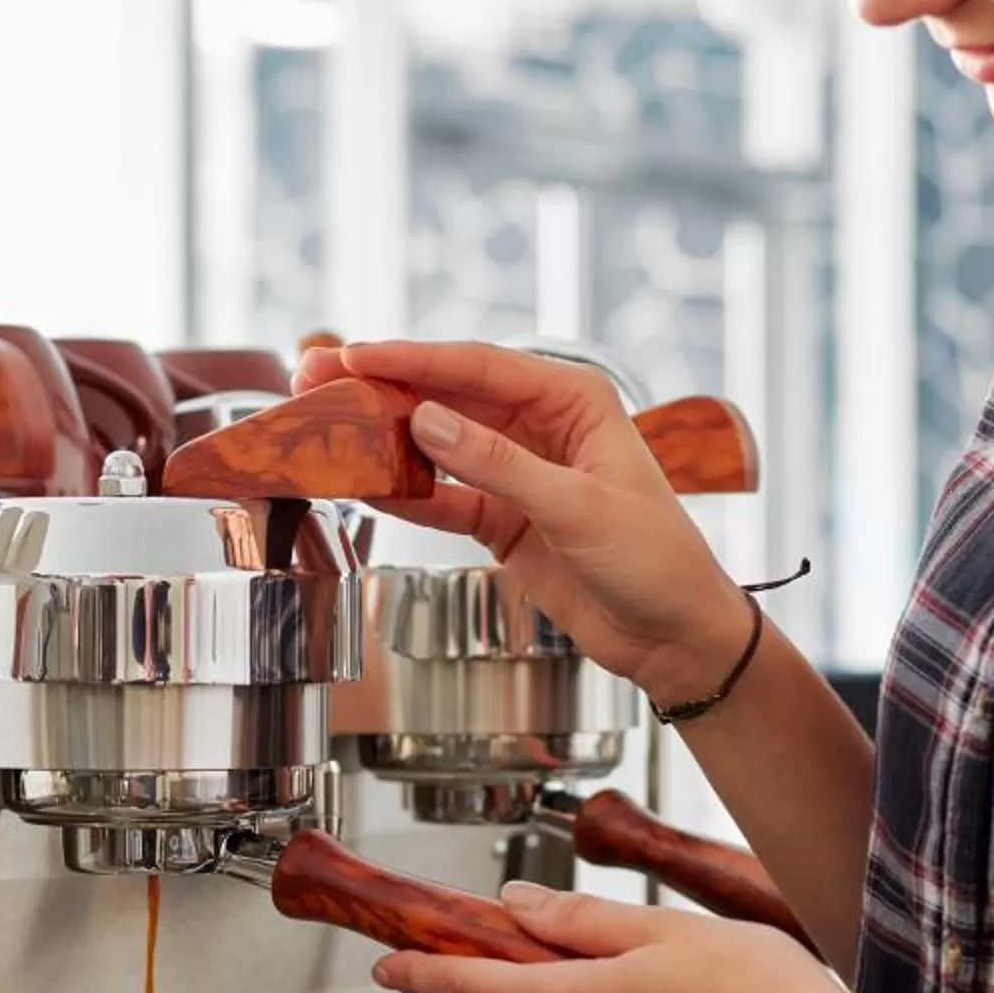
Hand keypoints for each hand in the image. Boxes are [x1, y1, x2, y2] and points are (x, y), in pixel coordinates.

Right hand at [291, 339, 751, 705]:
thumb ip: (498, 465)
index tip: (355, 356)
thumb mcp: (577, 508)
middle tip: (317, 378)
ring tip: (325, 427)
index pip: (479, 365)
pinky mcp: (503, 518)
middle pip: (447, 396)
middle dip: (382, 388)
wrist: (676, 636)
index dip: (412, 359)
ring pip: (437, 443)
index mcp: (574, 399)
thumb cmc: (656, 560)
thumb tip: (426, 422)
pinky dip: (406, 493)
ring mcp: (518, 472)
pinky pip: (442, 496)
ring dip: (384, 438)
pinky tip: (364, 486)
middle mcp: (542, 425)